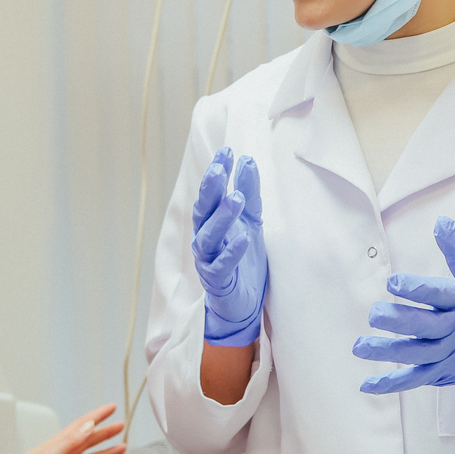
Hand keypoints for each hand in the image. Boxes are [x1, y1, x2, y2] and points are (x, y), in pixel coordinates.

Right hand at [191, 147, 267, 346]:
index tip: (227, 150)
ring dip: (221, 217)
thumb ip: (248, 193)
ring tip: (236, 199)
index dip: (217, 172)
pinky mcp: (217, 281)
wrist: (242, 303)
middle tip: (220, 168)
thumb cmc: (243, 259)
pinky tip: (244, 239)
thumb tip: (247, 162)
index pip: (211, 192)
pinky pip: (222, 265)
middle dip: (210, 189)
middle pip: (203, 210)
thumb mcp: (251, 222)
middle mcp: (204, 238)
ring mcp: (208, 260)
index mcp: (210, 222)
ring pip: (209, 236)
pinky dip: (231, 252)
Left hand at [353, 216, 454, 416]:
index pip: (438, 294)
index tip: (392, 282)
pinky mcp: (439, 373)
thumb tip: (441, 220)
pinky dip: (391, 384)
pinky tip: (367, 385)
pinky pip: (413, 380)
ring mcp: (446, 355)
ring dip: (386, 352)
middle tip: (373, 314)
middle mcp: (454, 330)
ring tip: (359, 347)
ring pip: (415, 355)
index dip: (416, 289)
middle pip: (425, 327)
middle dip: (398, 322)